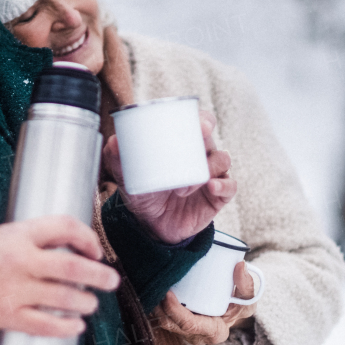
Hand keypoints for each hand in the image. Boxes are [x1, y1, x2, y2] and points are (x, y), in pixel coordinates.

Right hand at [0, 215, 119, 336]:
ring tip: (92, 304)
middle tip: (111, 280)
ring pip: (63, 298)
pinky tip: (75, 326)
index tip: (95, 249)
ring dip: (84, 302)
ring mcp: (14, 290)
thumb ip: (18, 235)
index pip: (64, 227)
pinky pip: (43, 324)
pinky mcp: (6, 315)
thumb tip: (42, 238)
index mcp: (18, 235)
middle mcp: (20, 261)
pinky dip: (64, 327)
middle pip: (73, 267)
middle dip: (98, 275)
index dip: (87, 237)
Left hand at [103, 110, 235, 243]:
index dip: (203, 119)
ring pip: (221, 160)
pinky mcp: (218, 195)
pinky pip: (230, 186)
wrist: (151, 225)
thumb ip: (117, 158)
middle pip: (211, 138)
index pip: (198, 123)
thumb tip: (114, 141)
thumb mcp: (127, 175)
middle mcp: (199, 155)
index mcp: (182, 143)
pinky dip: (224, 185)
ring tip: (182, 187)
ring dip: (206, 169)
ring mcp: (211, 174)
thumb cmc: (144, 192)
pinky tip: (212, 187)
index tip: (200, 124)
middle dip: (207, 136)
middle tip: (199, 139)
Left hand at [152, 261, 257, 344]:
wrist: (233, 311)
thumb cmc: (240, 305)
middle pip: (171, 324)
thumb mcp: (248, 297)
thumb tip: (240, 265)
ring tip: (149, 284)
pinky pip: (162, 317)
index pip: (189, 324)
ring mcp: (185, 332)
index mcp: (214, 332)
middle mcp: (196, 336)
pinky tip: (150, 289)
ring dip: (153, 305)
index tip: (167, 293)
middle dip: (158, 306)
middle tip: (153, 284)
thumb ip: (247, 284)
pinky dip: (154, 305)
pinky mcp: (177, 325)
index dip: (175, 310)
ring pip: (163, 321)